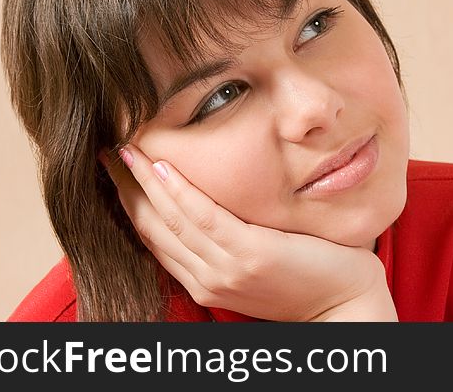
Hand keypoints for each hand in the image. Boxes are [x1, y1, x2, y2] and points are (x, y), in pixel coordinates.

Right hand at [103, 143, 396, 321]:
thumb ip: (229, 238)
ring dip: (145, 183)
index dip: (129, 201)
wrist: (346, 304)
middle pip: (152, 227)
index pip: (153, 237)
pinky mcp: (251, 255)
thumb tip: (211, 201)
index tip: (115, 169)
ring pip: (172, 220)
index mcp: (203, 280)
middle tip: (106, 152)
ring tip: (126, 149)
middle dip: (126, 188)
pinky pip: (206, 219)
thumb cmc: (307, 275)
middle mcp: (206, 278)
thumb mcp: (257, 258)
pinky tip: (162, 168)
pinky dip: (180, 193)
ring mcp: (226, 269)